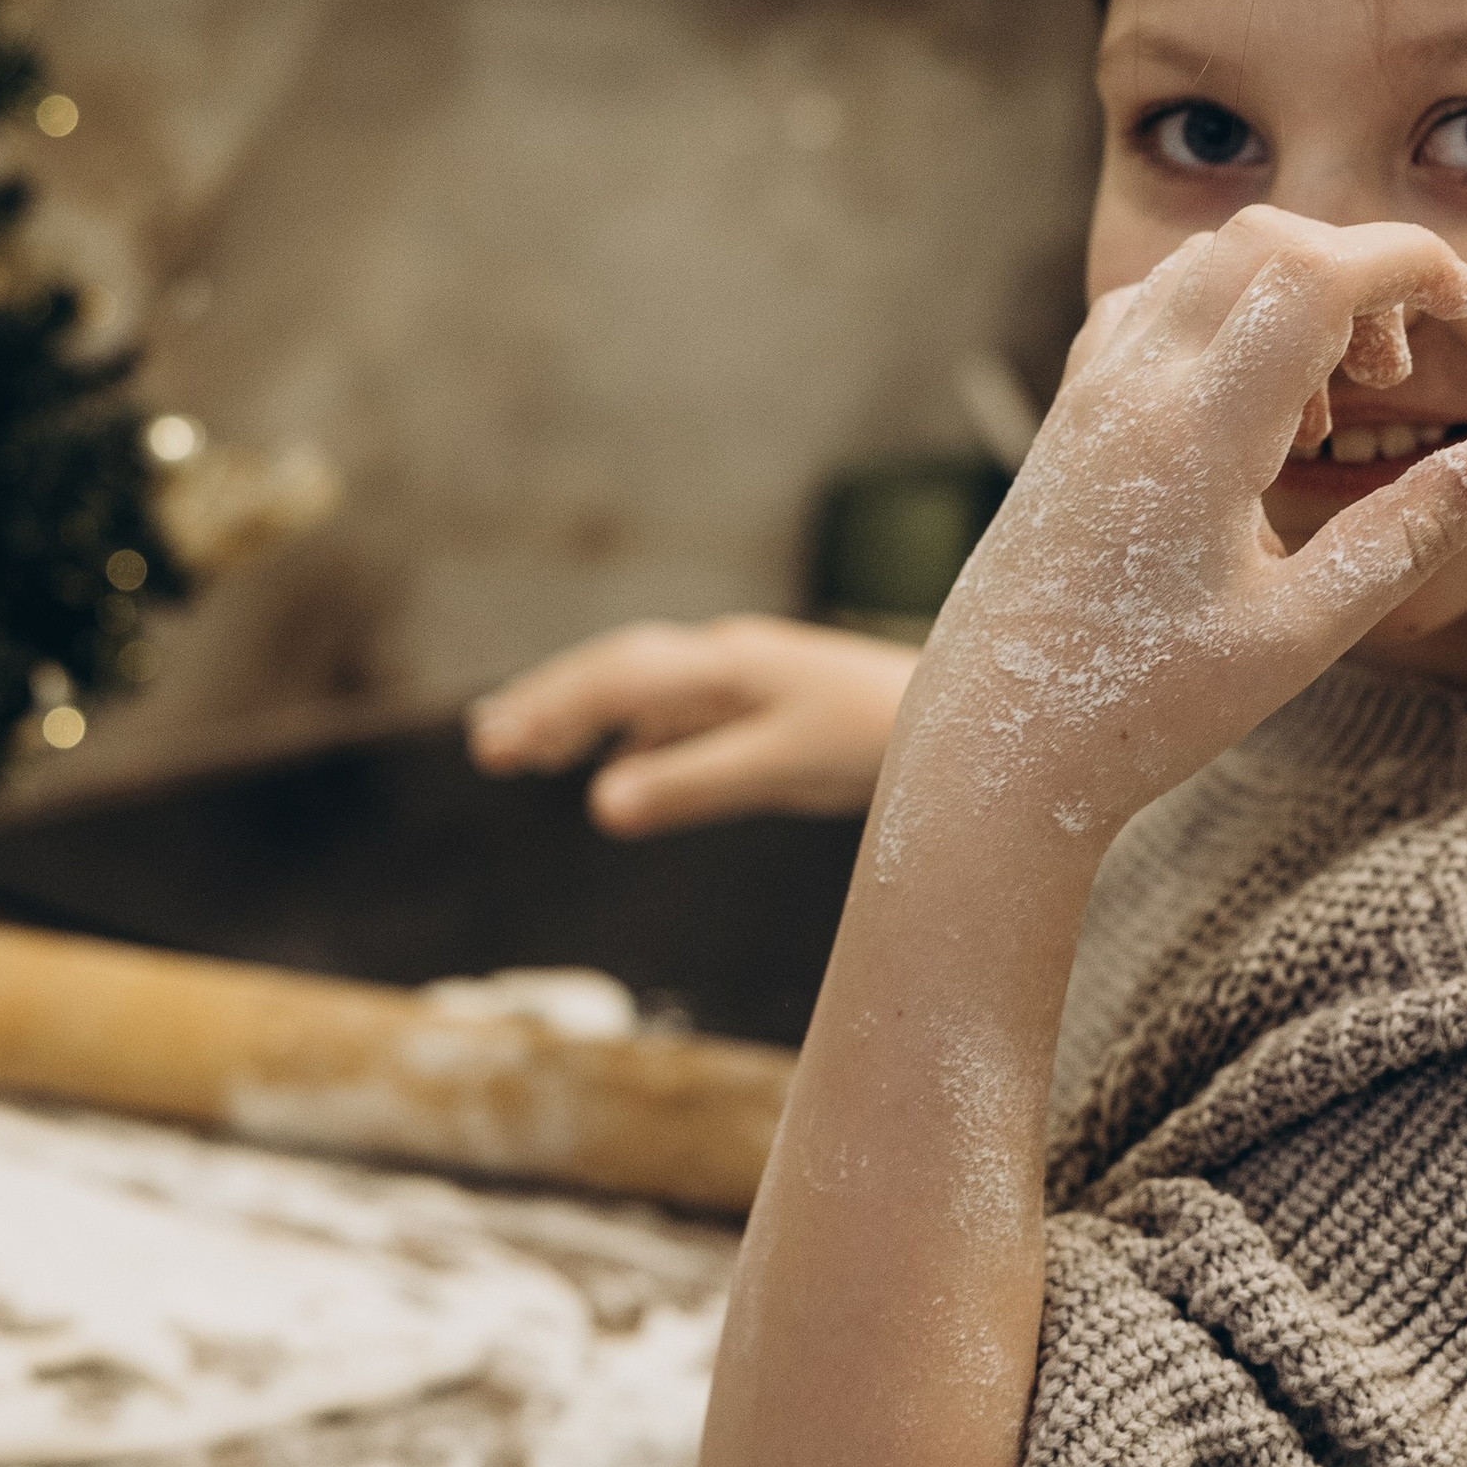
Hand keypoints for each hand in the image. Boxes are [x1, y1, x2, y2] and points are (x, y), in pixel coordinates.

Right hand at [468, 616, 915, 834]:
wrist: (977, 717)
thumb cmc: (881, 739)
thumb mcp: (781, 767)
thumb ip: (692, 783)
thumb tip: (600, 806)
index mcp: (725, 666)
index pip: (615, 679)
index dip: (551, 710)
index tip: (497, 748)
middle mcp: (728, 660)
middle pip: (617, 670)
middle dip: (550, 704)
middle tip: (489, 744)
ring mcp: (748, 677)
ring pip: (645, 687)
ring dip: (584, 712)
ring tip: (526, 748)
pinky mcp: (770, 702)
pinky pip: (680, 709)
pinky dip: (633, 732)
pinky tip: (618, 766)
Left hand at [899, 208, 1466, 849]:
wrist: (998, 747)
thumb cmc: (1148, 708)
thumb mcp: (1301, 630)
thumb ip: (1415, 533)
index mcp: (1197, 431)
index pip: (1313, 270)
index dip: (1409, 259)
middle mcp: (1132, 388)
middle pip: (1261, 242)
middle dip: (1356, 271)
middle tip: (1395, 379)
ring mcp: (1088, 395)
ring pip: (1201, 265)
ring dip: (1286, 293)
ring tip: (1325, 417)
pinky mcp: (1066, 416)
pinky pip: (1147, 308)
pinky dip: (1220, 315)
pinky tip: (1249, 411)